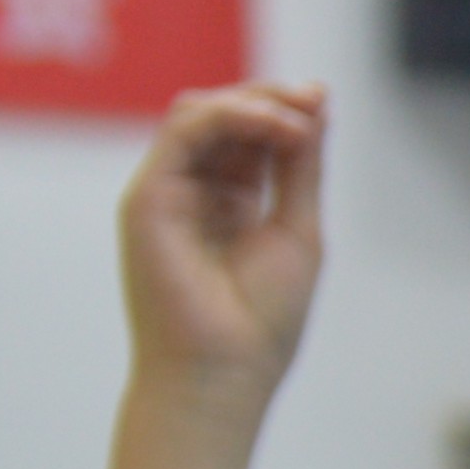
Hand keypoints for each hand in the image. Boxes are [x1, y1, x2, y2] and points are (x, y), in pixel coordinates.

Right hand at [119, 84, 328, 401]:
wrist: (223, 370)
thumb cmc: (262, 318)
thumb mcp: (297, 227)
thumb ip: (300, 167)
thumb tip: (315, 106)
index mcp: (230, 200)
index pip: (251, 134)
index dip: (285, 110)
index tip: (322, 101)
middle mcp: (193, 190)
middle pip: (223, 116)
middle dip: (271, 97)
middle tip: (313, 98)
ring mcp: (167, 192)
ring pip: (199, 114)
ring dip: (253, 103)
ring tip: (297, 118)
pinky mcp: (147, 197)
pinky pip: (183, 133)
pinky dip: (230, 118)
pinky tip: (274, 127)